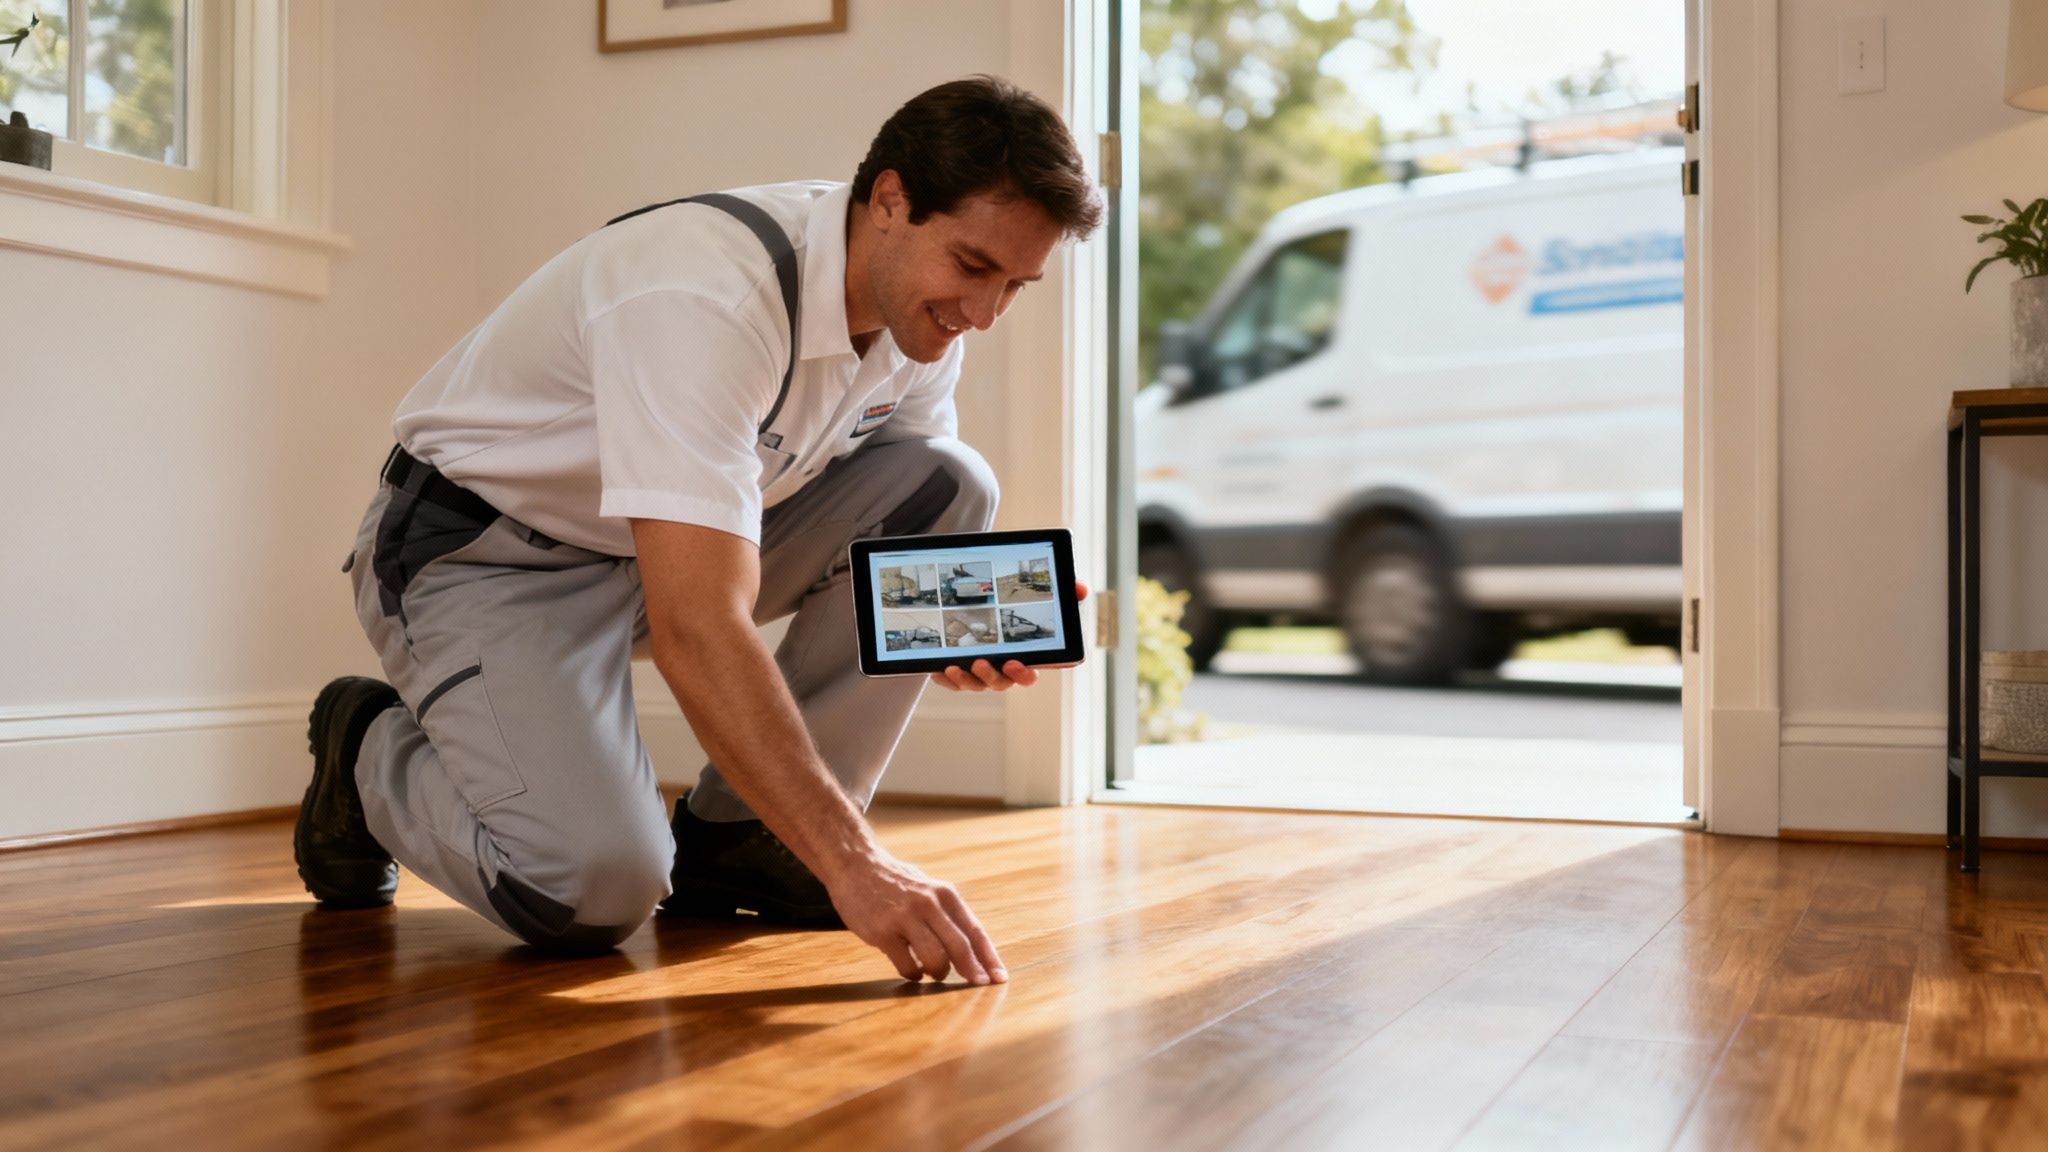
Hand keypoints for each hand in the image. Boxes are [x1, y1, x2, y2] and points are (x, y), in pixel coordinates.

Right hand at [829, 848, 1006, 984]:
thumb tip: (976, 950)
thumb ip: (949, 914)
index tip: (999, 978)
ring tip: (935, 972)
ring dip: (940, 973)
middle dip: (972, 972)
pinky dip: (914, 974)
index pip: (975, 930)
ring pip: (936, 959)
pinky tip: (913, 970)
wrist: (855, 866)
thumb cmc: (896, 883)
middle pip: (960, 947)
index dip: (989, 957)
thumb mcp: (929, 889)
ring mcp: (905, 918)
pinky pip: (908, 965)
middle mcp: (928, 904)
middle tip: (978, 986)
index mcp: (944, 893)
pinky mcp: (883, 932)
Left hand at [929, 581, 1087, 691]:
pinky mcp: (962, 673)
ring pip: (977, 684)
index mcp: (1025, 657)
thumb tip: (1080, 588)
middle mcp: (1005, 669)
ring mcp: (983, 673)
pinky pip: (954, 682)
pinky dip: (947, 679)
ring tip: (957, 665)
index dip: (1025, 673)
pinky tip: (939, 669)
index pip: (1030, 673)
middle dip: (993, 676)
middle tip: (982, 662)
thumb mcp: (1042, 598)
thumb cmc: (1018, 608)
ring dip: (968, 679)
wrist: (977, 610)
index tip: (1016, 663)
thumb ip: (1063, 593)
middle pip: (1002, 682)